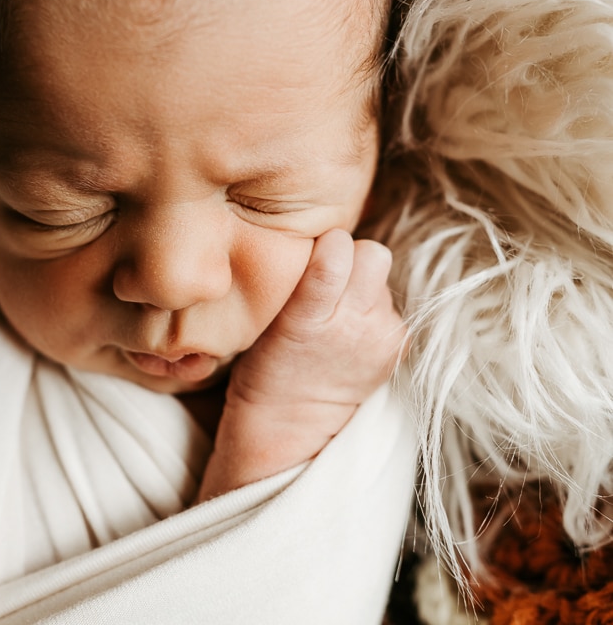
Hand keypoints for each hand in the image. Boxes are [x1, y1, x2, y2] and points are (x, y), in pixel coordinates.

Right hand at [195, 229, 406, 500]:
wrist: (290, 426)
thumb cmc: (266, 365)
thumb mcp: (265, 317)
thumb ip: (299, 276)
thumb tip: (327, 238)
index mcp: (310, 317)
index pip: (339, 248)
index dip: (327, 244)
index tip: (313, 256)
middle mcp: (353, 325)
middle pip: (374, 253)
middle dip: (353, 257)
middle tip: (330, 279)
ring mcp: (381, 338)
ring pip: (383, 275)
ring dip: (362, 284)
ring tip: (337, 311)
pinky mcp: (398, 347)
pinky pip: (390, 303)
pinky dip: (373, 308)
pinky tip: (351, 329)